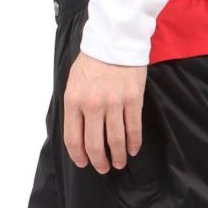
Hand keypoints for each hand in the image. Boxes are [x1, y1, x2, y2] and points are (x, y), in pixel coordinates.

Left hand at [63, 52, 146, 173]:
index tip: (84, 163)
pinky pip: (133, 128)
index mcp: (74, 101)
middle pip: (95, 144)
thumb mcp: (73, 83)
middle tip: (103, 168)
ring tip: (119, 163)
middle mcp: (93, 105)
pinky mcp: (133, 99)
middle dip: (99, 161)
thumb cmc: (92, 62)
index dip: (79, 156)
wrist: (114, 40)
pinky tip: (133, 150)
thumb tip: (79, 135)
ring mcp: (114, 102)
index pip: (73, 138)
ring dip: (118, 156)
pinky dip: (134, 143)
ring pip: (116, 140)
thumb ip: (74, 108)